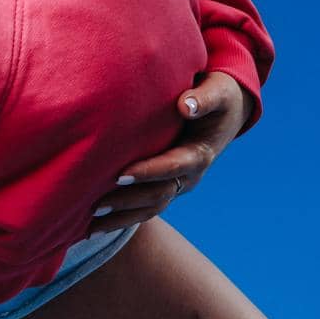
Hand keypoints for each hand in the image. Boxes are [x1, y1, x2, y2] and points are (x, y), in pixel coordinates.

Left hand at [85, 71, 253, 236]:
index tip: (119, 175)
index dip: (147, 172)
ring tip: (92, 226)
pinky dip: (125, 217)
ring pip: (151, 208)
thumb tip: (185, 106)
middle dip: (128, 201)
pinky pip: (147, 206)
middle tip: (96, 204)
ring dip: (123, 217)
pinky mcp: (169, 184)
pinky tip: (98, 224)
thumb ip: (203, 99)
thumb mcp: (218, 93)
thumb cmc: (219, 96)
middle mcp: (190, 175)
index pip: (172, 166)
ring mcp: (179, 183)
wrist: (228, 111)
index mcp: (200, 154)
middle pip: (158, 195)